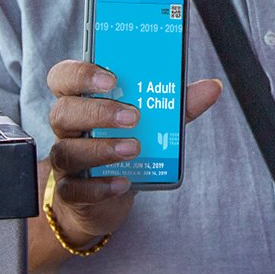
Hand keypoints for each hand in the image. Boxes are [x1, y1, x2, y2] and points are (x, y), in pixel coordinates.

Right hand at [43, 59, 221, 245]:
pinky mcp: (71, 193)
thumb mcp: (152, 124)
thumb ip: (176, 106)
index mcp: (81, 101)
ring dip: (102, 148)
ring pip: (68, 151)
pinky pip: (75, 189)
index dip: (81, 74)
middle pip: (63, 112)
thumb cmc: (125, 146)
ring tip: (134, 148)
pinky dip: (100, 186)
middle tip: (133, 116)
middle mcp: (68, 129)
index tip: (111, 77)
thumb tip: (211, 88)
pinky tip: (123, 182)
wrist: (105, 199)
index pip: (64, 77)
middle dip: (98, 112)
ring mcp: (65, 162)